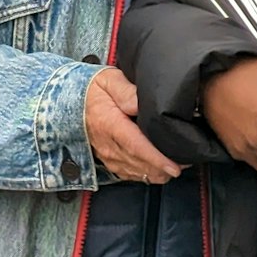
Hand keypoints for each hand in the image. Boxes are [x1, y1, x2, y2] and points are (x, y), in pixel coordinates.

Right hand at [84, 67, 183, 184]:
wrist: (69, 102)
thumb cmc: (93, 89)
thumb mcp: (110, 80)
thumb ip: (127, 91)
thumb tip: (142, 102)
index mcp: (110, 124)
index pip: (137, 146)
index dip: (157, 159)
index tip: (175, 165)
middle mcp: (109, 146)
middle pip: (141, 164)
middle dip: (166, 166)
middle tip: (188, 159)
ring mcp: (109, 156)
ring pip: (138, 173)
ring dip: (159, 172)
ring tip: (179, 162)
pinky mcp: (110, 161)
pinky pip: (132, 175)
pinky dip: (148, 174)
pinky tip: (161, 167)